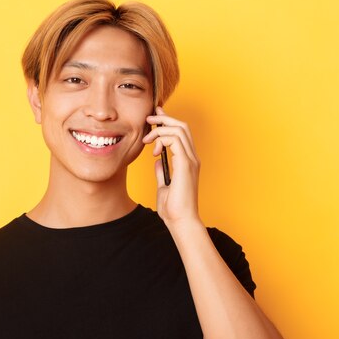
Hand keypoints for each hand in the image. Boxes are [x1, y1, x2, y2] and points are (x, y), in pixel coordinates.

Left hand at [143, 107, 201, 226]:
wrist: (180, 221)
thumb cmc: (173, 208)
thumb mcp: (163, 185)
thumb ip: (162, 171)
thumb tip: (158, 161)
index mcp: (188, 162)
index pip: (181, 134)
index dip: (168, 122)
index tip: (155, 116)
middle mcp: (192, 158)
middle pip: (182, 126)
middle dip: (165, 118)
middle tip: (149, 118)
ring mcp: (191, 161)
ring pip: (179, 130)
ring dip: (160, 129)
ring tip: (146, 139)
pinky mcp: (185, 165)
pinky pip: (175, 140)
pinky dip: (162, 139)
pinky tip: (153, 149)